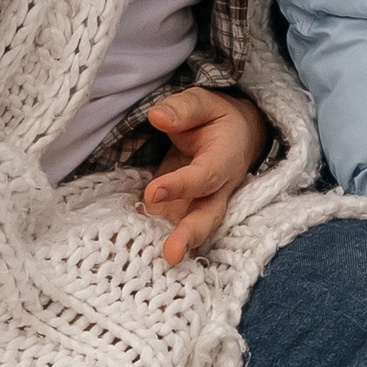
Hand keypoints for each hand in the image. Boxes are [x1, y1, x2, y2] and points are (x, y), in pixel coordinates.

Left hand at [140, 88, 268, 265]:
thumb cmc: (216, 119)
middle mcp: (218, 189)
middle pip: (209, 217)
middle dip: (190, 235)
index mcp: (225, 160)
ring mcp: (203, 205)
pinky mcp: (186, 213)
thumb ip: (183, 109)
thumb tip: (157, 116)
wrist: (236, 137)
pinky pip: (173, 229)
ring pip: (194, 231)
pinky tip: (130, 252)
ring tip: (152, 264)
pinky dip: (154, 242)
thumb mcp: (204, 103)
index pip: (204, 177)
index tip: (152, 192)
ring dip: (175, 247)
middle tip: (171, 254)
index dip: (180, 186)